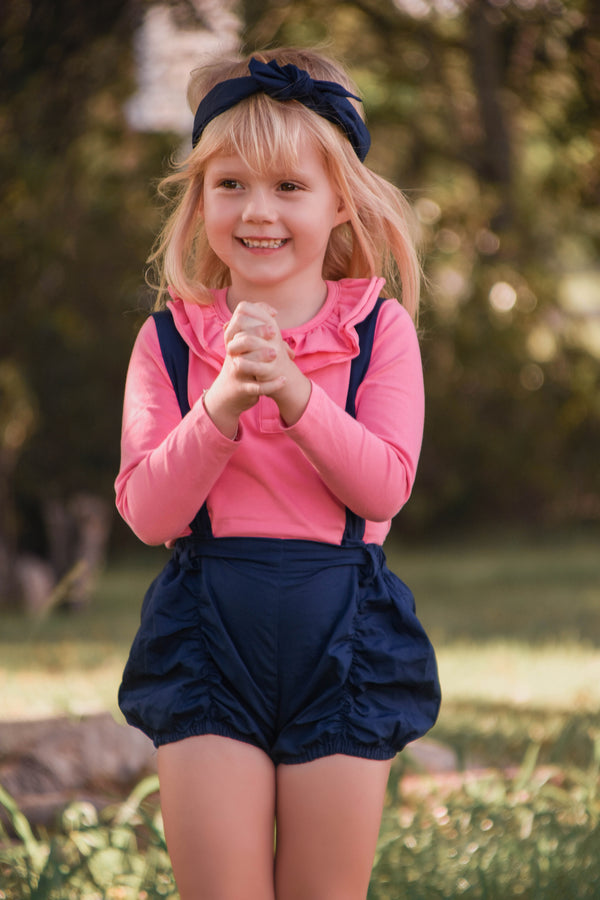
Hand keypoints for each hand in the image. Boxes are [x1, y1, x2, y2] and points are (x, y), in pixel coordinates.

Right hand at [225, 303, 310, 426]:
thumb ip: (258, 328)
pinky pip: (256, 388)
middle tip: (274, 333)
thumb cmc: (242, 363)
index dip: (255, 317)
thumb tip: (273, 312)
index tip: (273, 317)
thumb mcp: (246, 345)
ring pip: (245, 363)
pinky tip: (283, 380)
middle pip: (241, 339)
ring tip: (276, 354)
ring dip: (261, 357)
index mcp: (235, 343)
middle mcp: (233, 356)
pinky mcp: (243, 389)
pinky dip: (272, 385)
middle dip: (258, 333)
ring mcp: (237, 373)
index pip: (239, 322)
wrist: (228, 393)